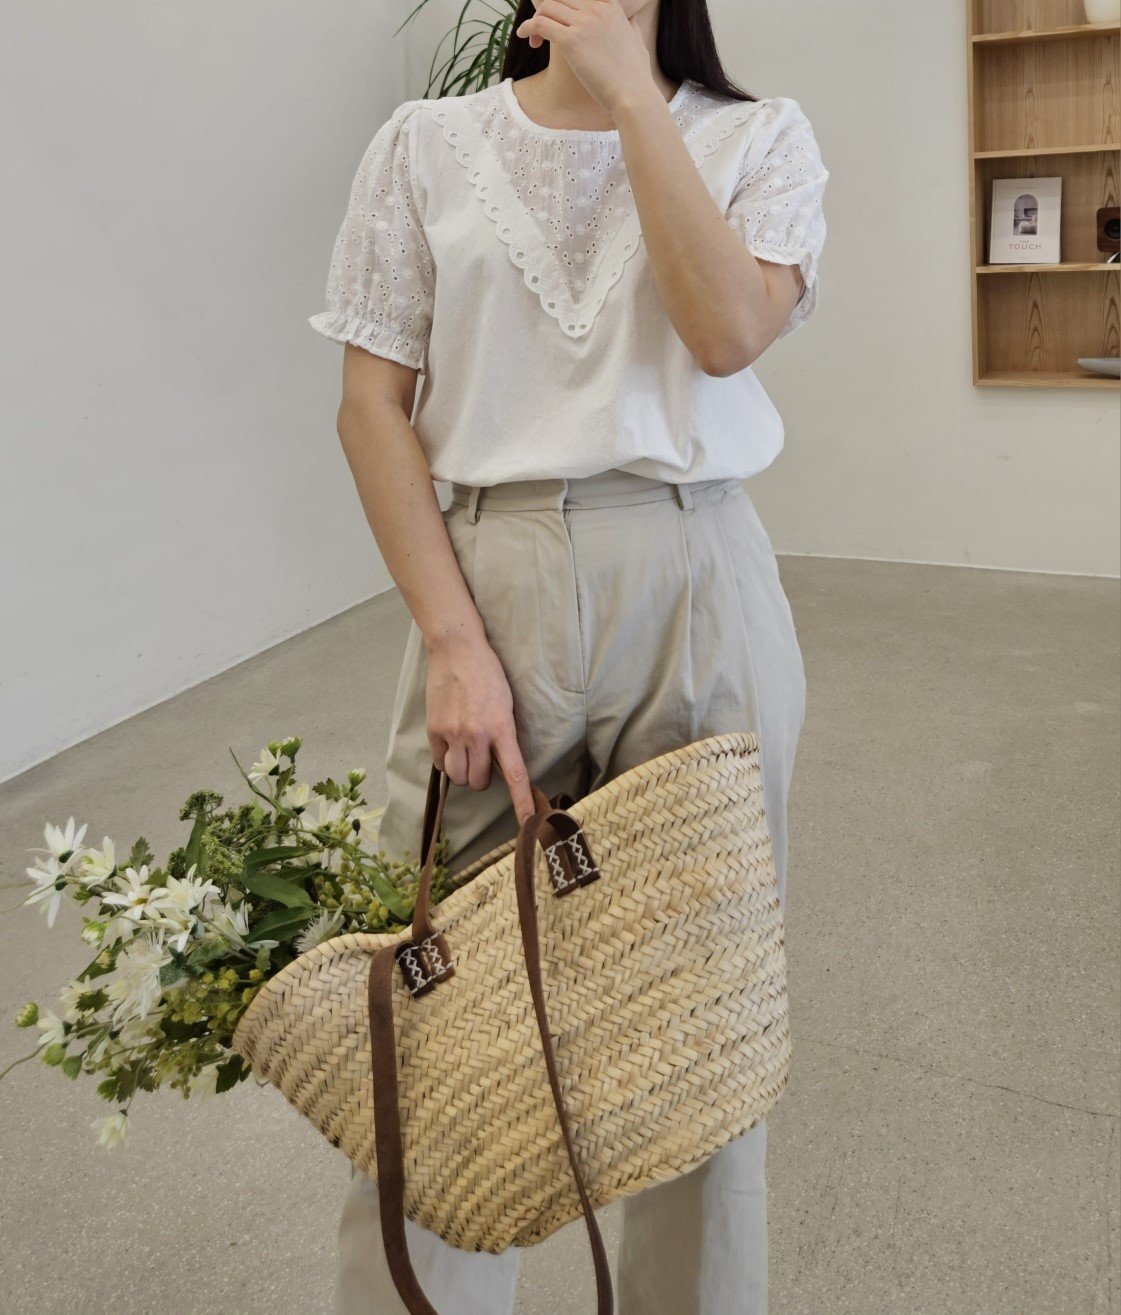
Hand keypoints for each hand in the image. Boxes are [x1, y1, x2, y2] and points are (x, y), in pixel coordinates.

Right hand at [424, 637, 537, 827]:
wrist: (457, 650)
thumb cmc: (488, 674)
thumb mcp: (506, 704)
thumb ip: (503, 734)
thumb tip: (499, 762)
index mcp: (501, 728)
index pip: (514, 774)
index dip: (522, 801)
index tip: (528, 823)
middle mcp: (476, 735)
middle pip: (478, 782)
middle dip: (482, 777)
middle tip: (484, 757)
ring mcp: (452, 734)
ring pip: (458, 777)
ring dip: (464, 772)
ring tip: (467, 751)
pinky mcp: (434, 730)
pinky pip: (440, 763)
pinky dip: (447, 760)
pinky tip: (452, 743)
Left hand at [515, 0, 653, 115]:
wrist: (633, 95)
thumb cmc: (635, 76)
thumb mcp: (637, 41)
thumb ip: (632, 25)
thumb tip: (632, 19)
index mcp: (610, 5)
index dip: (562, 4)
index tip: (557, 20)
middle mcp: (596, 8)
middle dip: (546, 11)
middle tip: (541, 34)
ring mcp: (584, 23)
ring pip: (547, 7)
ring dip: (535, 20)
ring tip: (534, 41)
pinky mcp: (571, 40)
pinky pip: (540, 24)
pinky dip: (528, 28)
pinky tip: (524, 36)